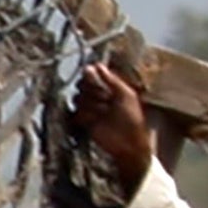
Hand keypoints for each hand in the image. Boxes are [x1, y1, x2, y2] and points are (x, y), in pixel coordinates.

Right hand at [72, 58, 155, 182]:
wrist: (128, 143)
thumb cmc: (132, 117)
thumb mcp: (125, 94)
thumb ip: (111, 79)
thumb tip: (96, 64)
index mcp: (108, 88)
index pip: (90, 76)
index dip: (91, 79)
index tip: (97, 82)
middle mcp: (97, 96)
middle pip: (82, 87)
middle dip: (93, 93)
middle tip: (106, 102)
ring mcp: (90, 109)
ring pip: (79, 100)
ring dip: (91, 107)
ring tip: (103, 115)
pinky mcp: (84, 122)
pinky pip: (75, 114)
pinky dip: (83, 117)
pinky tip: (93, 122)